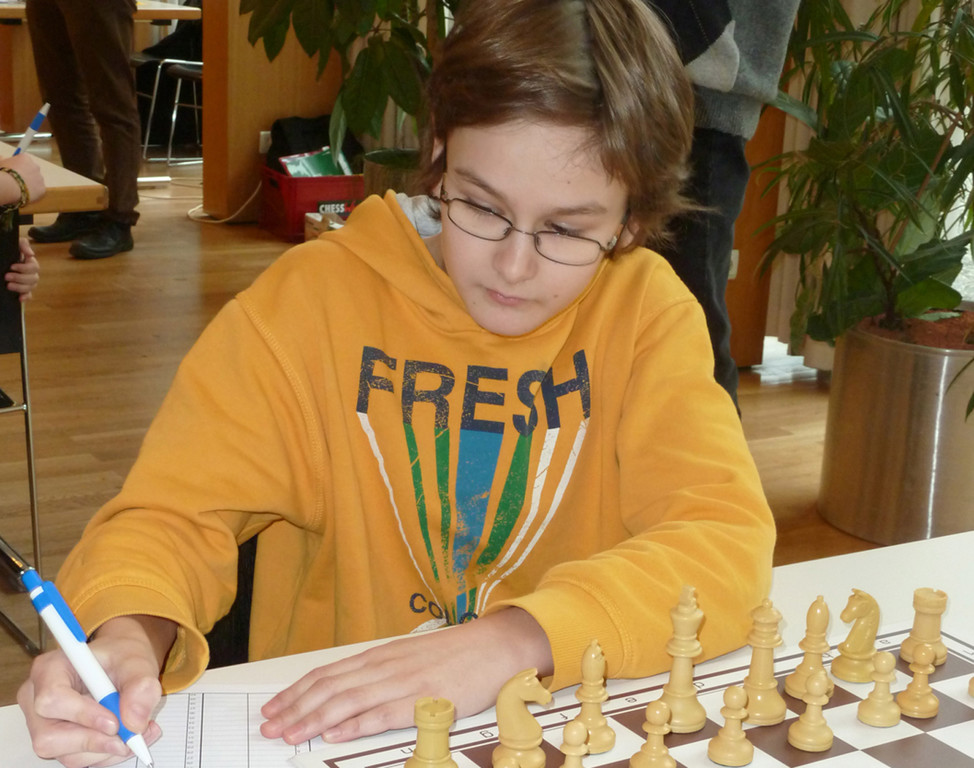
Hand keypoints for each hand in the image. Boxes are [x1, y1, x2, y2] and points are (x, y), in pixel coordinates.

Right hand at [1, 153, 45, 205]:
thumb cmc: (3, 173)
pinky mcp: (42, 189)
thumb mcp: (1, 162)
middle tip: (17, 181)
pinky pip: (37, 191)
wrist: (9, 186)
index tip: (14, 170)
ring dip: (29, 184)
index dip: (19, 166)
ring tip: (19, 188)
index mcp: (26, 158)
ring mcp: (40, 178)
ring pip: (35, 181)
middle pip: (32, 170)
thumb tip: (3, 158)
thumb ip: (4, 159)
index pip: (24, 160)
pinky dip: (32, 193)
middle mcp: (36, 166)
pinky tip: (24, 194)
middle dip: (26, 174)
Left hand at [5, 239, 38, 300]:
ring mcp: (27, 282)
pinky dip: (26, 297)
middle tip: (6, 276)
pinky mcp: (23, 290)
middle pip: (34, 278)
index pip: (34, 267)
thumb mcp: (14, 244)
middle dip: (20, 278)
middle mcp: (30, 273)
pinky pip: (29, 296)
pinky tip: (20, 298)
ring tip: (8, 286)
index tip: (12, 266)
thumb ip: (23, 244)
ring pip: (31, 287)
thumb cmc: (7, 252)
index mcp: (29, 262)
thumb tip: (31, 254)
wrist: (1, 261)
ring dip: (20, 287)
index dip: (24, 268)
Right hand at [17, 615, 176, 767]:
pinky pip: (77, 759)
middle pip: (50, 737)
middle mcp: (37, 699)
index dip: (83, 715)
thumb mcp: (137, 661)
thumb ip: (140, 686)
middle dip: (94, 741)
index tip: (114, 723)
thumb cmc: (121, 657)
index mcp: (50, 669)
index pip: (52, 699)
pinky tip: (126, 738)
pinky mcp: (58, 741)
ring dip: (105, 750)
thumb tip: (134, 721)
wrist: (122, 664)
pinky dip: (106, 754)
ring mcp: (44, 724)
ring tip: (136, 733)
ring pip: (65, 754)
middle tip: (130, 736)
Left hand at [260, 607, 553, 743]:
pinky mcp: (426, 699)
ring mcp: (405, 681)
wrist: (496, 645)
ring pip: (349, 701)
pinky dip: (356, 723)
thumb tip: (347, 692)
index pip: (328, 674)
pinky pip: (384, 713)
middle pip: (330, 688)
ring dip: (314, 719)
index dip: (297, 691)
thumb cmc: (456, 654)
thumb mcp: (411, 657)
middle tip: (270, 725)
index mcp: (381, 656)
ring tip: (291, 733)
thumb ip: (381, 674)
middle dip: (296, 708)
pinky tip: (336, 733)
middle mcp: (386, 666)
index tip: (274, 706)